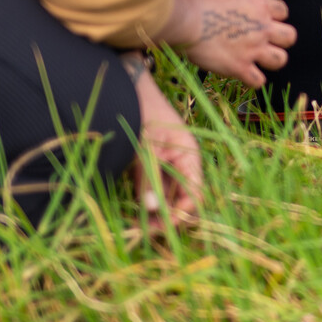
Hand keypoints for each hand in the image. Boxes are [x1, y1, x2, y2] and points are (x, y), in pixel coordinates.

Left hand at [125, 55, 201, 232]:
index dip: (182, 213)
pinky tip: (136, 214)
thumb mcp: (144, 146)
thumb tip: (152, 211)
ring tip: (138, 228)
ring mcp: (169, 165)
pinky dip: (148, 203)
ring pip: (170, 198)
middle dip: (169, 218)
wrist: (126, 89)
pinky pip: (156, 191)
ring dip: (158, 214)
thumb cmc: (140, 112)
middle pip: (185, 199)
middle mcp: (184, 163)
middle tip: (146, 232)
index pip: (196, 193)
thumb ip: (149, 178)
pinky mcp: (153, 167)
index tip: (161, 227)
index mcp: (190, 155)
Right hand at [161, 0, 297, 86]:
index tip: (261, 21)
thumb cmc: (198, 3)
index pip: (283, 11)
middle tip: (265, 42)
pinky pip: (258, 81)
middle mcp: (262, 27)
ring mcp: (253, 48)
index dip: (274, 17)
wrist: (186, 20)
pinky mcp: (240, 67)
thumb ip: (239, 6)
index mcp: (259, 5)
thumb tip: (235, 12)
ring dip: (271, 61)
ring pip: (281, 60)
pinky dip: (252, 80)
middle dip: (280, 41)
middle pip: (290, 37)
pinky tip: (242, 74)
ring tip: (257, 60)